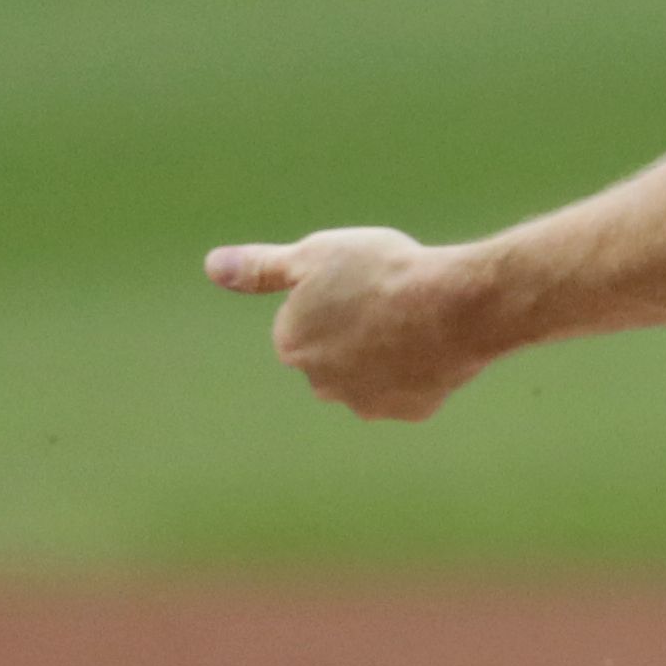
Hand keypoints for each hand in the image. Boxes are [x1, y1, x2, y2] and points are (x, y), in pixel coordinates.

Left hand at [205, 227, 491, 421]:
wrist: (454, 306)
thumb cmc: (382, 272)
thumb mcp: (315, 254)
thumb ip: (260, 267)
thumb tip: (211, 265)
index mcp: (292, 344)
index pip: (305, 318)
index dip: (336, 293)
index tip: (362, 278)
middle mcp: (320, 384)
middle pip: (335, 351)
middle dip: (356, 329)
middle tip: (389, 297)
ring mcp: (366, 402)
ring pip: (373, 372)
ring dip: (388, 351)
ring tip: (417, 317)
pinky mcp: (409, 411)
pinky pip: (411, 386)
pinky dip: (420, 367)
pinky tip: (435, 340)